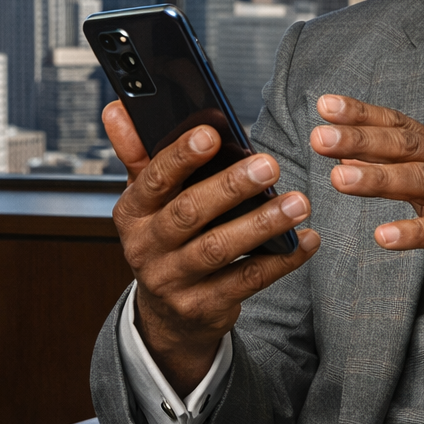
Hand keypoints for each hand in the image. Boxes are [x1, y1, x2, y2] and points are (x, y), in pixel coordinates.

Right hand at [103, 102, 320, 394]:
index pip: (154, 179)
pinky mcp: (203, 308)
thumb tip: (116, 108)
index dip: (181, 156)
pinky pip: (247, 281)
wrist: (167, 315)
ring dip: (262, 224)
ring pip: (219, 249)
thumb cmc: (165, 238)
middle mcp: (146, 248)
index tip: (212, 133)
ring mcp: (173, 281)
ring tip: (299, 203)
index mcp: (132, 212)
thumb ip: (136, 153)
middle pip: (189, 214)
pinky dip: (282, 260)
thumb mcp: (146, 199)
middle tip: (270, 166)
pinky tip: (307, 240)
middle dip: (230, 188)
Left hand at [308, 94, 423, 303]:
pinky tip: (384, 237)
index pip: (399, 124)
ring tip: (340, 179)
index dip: (363, 114)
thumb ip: (399, 171)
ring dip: (380, 178)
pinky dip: (415, 231)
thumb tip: (349, 157)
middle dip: (361, 139)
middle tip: (320, 137)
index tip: (324, 105)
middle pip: (407, 144)